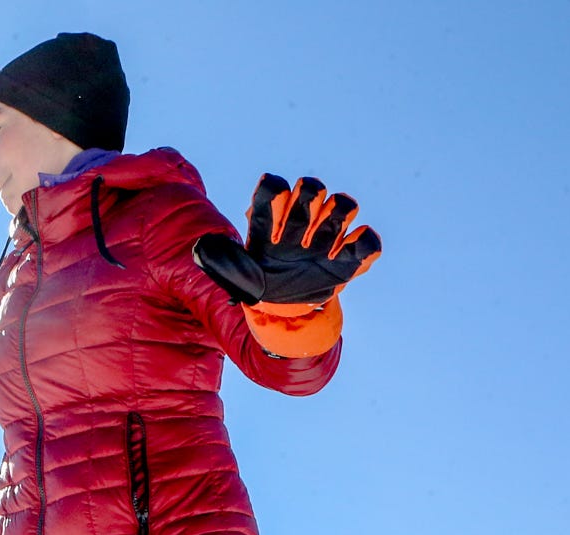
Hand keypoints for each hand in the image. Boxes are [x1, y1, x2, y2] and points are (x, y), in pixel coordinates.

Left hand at [194, 175, 380, 306]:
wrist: (284, 312)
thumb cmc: (258, 286)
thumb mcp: (236, 277)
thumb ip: (221, 261)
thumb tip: (201, 249)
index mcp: (273, 220)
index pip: (273, 189)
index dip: (272, 197)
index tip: (270, 228)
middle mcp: (301, 220)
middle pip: (311, 188)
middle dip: (307, 204)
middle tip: (298, 236)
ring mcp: (328, 236)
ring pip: (343, 204)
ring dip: (336, 220)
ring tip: (323, 250)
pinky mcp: (349, 259)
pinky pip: (368, 241)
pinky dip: (363, 246)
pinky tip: (342, 262)